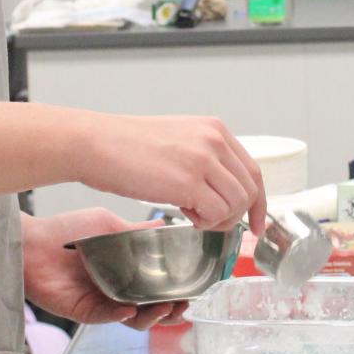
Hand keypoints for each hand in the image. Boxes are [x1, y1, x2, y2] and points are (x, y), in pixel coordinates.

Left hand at [20, 209, 187, 330]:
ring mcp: (100, 303)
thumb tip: (165, 224)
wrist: (31, 241)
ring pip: (133, 319)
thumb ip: (136, 231)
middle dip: (171, 310)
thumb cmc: (66, 230)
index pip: (157, 288)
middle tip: (185, 305)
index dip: (176, 290)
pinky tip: (132, 309)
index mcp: (125, 272)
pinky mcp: (82, 311)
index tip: (194, 287)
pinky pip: (106, 318)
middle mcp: (116, 290)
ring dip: (152, 317)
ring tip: (165, 308)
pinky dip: (120, 315)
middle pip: (151, 309)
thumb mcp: (108, 225)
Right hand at [77, 113, 267, 234]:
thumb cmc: (126, 147)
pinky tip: (185, 215)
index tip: (255, 223)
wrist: (95, 144)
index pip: (253, 171)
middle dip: (236, 215)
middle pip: (250, 190)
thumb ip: (204, 158)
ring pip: (236, 204)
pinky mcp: (188, 181)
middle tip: (211, 222)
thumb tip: (221, 190)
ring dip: (218, 219)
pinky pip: (216, 214)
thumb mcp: (178, 140)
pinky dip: (205, 223)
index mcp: (215, 129)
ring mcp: (203, 160)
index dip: (258, 202)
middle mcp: (214, 140)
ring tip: (192, 214)